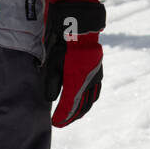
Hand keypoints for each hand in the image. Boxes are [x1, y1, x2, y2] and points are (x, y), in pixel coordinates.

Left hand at [42, 0, 106, 127]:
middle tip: (62, 122)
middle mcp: (89, 80)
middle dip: (72, 116)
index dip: (62, 116)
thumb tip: (51, 99)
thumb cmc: (62, 42)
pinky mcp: (98, 69)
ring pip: (91, 99)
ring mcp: (96, 75)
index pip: (69, 105)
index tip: (55, 123)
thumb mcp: (52, 62)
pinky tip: (86, 100)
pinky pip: (96, 90)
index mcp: (77, 80)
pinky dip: (91, 99)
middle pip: (81, 106)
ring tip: (75, 115)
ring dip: (82, 109)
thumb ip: (51, 83)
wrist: (79, 25)